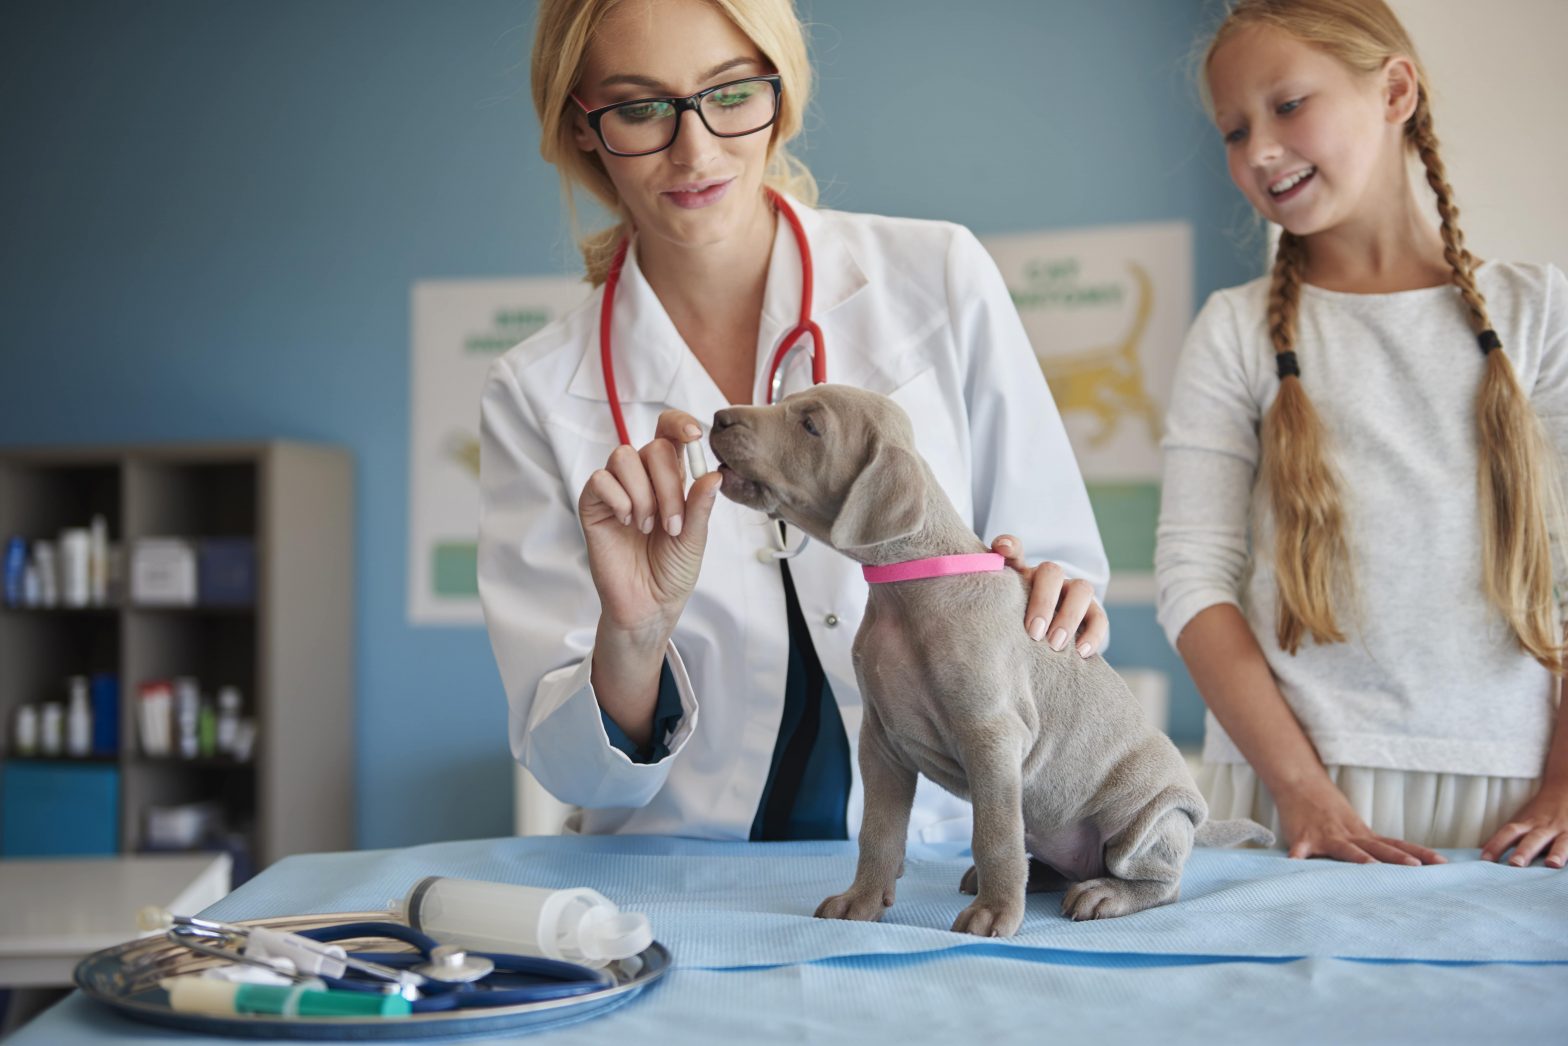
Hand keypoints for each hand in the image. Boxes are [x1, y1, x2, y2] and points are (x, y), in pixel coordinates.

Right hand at [579, 409, 723, 639]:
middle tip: (672, 525)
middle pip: (653, 447)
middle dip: (667, 485)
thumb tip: (713, 474)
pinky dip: (618, 498)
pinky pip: (600, 480)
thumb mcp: (694, 538)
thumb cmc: (672, 571)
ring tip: (648, 528)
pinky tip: (627, 522)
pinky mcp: (593, 505)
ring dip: (643, 494)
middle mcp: (643, 478)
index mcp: (671, 479)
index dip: (680, 424)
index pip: (671, 433)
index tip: (695, 435)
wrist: (648, 605)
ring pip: (624, 457)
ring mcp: (616, 490)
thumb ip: (699, 506)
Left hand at [990, 534, 1107, 657]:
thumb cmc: (1005, 627)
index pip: (1014, 550)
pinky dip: (1093, 634)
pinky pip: (1099, 617)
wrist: (1034, 645)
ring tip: (1055, 644)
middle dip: (1044, 600)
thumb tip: (948, 622)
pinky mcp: (1091, 614)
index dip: (1009, 546)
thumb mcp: (992, 616)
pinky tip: (1080, 653)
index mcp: (1019, 573)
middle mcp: (1047, 578)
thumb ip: (979, 611)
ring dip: (1069, 616)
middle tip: (1033, 632)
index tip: (1002, 550)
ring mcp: (1071, 594)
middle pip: (1051, 572)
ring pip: (1081, 589)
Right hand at [1276, 784, 1444, 864]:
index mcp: (1362, 834)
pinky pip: (1300, 851)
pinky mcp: (1303, 838)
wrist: (1300, 783)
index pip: (1396, 844)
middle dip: (1398, 858)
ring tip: (1373, 867)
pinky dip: (1298, 859)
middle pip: (1378, 848)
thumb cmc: (1327, 809)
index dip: (1419, 853)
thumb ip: (1369, 847)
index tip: (1442, 862)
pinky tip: (1295, 867)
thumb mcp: (1352, 826)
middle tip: (1417, 868)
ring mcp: (1326, 836)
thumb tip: (1398, 866)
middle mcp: (1349, 835)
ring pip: (1346, 848)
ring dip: (1359, 858)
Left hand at [1479, 780, 1567, 867]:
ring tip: (1552, 864)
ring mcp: (1564, 833)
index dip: (1496, 844)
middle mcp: (1544, 829)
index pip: (1508, 833)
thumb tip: (1480, 854)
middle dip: (1524, 852)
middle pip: (1532, 839)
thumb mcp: (1522, 822)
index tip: (1484, 859)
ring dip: (1557, 853)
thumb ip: (1504, 839)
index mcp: (1527, 825)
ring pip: (1561, 842)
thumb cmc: (1539, 814)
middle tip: (1515, 864)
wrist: (1566, 789)